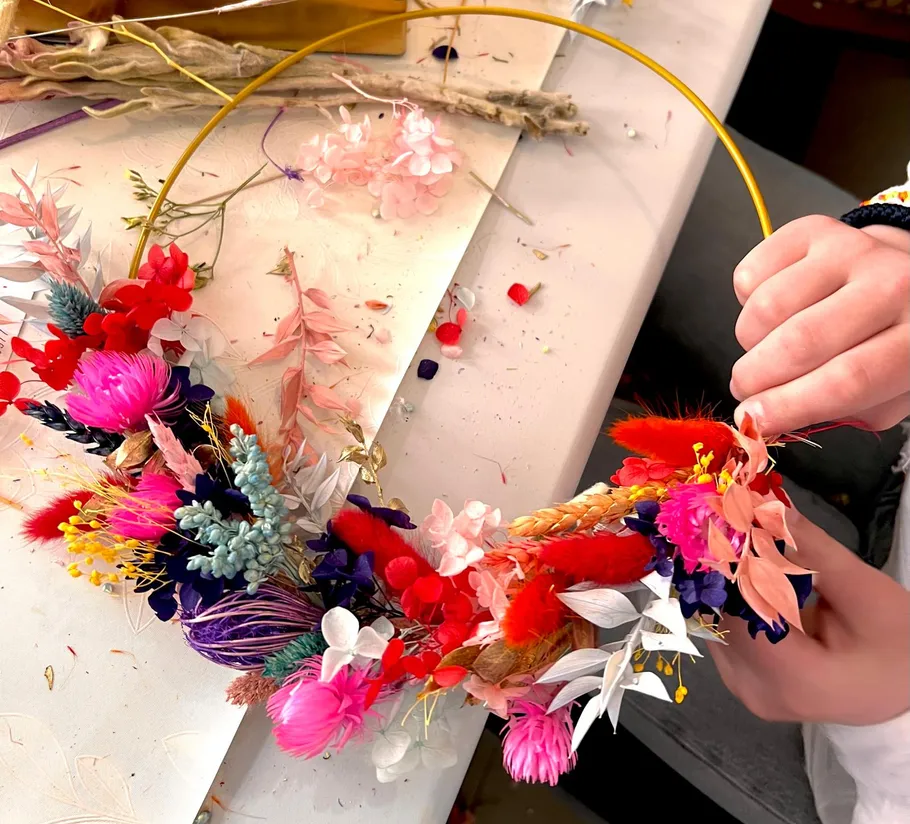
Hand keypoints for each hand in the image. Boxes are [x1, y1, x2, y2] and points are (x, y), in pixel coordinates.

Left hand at [709, 512, 909, 724]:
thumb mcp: (864, 592)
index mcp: (793, 679)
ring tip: (743, 545)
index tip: (736, 521)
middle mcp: (758, 691)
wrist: (906, 685)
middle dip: (728, 568)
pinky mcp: (742, 679)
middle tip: (737, 524)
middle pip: (721, 616)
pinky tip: (747, 575)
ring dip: (726, 582)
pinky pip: (723, 631)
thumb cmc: (896, 644)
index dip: (734, 564)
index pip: (739, 611)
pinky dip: (731, 600)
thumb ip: (812, 551)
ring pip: (714, 621)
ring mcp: (746, 689)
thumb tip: (766, 508)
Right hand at [730, 216, 909, 433]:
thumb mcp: (891, 392)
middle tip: (746, 392)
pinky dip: (744, 304)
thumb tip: (765, 419)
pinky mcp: (812, 230)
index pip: (847, 380)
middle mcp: (890, 283)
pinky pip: (750, 276)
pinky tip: (770, 314)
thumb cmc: (895, 342)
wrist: (906, 273)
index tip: (755, 422)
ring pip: (766, 307)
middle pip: (800, 341)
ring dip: (749, 343)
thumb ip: (837, 412)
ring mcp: (849, 249)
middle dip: (756, 378)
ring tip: (763, 351)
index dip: (789, 406)